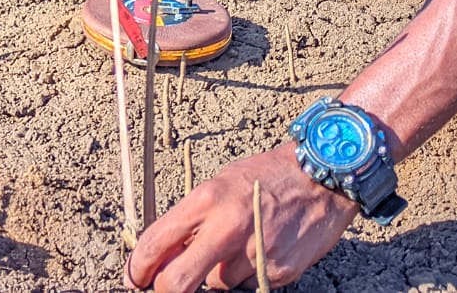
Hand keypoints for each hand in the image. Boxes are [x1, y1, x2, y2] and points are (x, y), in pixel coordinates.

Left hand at [125, 143, 357, 291]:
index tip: (134, 277)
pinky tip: (261, 248)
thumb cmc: (266, 176)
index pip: (156, 243)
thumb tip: (164, 252)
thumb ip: (193, 219)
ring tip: (239, 244)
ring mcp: (254, 255)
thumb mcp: (220, 183)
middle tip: (163, 285)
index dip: (137, 268)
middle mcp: (227, 229)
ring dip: (217, 274)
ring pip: (216, 285)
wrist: (322, 176)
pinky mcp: (278, 273)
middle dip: (165, 289)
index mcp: (207, 200)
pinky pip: (248, 285)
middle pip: (176, 282)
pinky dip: (248, 274)